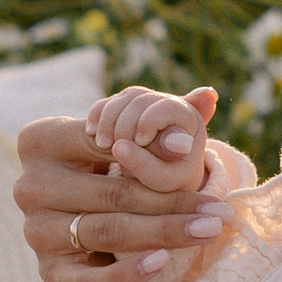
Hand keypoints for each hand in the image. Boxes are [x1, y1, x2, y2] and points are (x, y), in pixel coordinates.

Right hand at [14, 91, 226, 281]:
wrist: (96, 223)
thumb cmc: (113, 168)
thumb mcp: (132, 139)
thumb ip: (167, 118)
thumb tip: (208, 97)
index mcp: (39, 141)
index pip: (103, 144)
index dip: (151, 148)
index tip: (194, 152)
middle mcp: (28, 186)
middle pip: (111, 192)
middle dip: (172, 200)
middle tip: (218, 209)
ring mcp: (35, 232)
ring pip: (107, 231)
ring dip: (164, 232)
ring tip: (208, 229)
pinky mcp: (48, 272)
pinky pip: (86, 281)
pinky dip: (126, 273)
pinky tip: (162, 262)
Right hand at [86, 84, 213, 201]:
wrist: (162, 182)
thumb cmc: (167, 183)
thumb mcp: (161, 180)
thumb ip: (146, 164)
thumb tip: (120, 147)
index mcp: (189, 119)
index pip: (166, 106)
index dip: (149, 121)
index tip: (139, 142)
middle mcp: (171, 103)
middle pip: (141, 98)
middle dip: (123, 122)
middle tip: (111, 146)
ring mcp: (149, 102)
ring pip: (124, 98)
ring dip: (107, 119)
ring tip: (101, 144)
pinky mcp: (129, 106)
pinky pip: (109, 103)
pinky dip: (98, 115)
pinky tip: (91, 132)